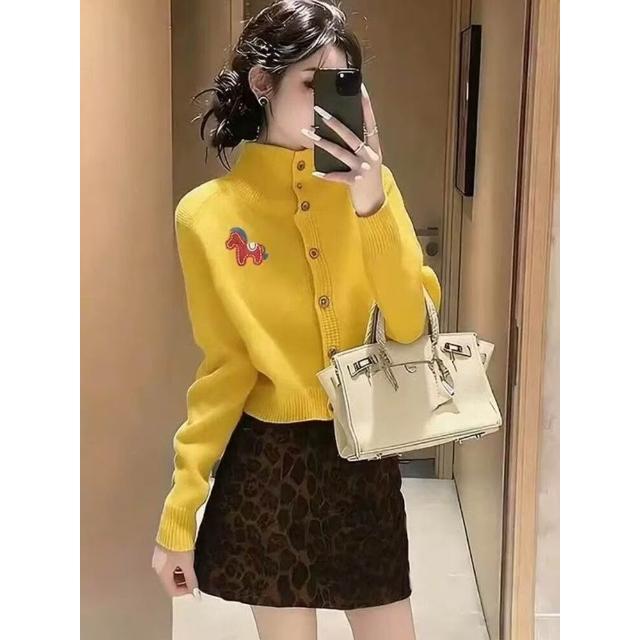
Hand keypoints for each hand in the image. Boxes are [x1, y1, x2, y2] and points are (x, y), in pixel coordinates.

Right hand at [151, 543, 201, 599]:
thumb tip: (194, 590)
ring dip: (181, 573)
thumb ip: (191, 579)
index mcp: (162, 572)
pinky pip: (170, 562)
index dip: (184, 591)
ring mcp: (160, 557)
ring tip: (192, 568)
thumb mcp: (188, 563)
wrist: (176, 523)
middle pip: (170, 581)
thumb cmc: (179, 542)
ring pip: (171, 572)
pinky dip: (179, 565)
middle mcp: (158, 566)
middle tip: (194, 579)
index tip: (194, 588)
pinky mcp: (163, 548)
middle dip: (183, 582)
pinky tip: (187, 559)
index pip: (172, 590)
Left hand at [301, 83, 384, 216]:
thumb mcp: (368, 156)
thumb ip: (360, 142)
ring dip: (323, 142)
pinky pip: (338, 176)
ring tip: (308, 133)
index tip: (359, 87)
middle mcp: (369, 154)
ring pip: (340, 152)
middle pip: (350, 134)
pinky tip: (315, 171)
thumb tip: (342, 124)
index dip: (365, 104)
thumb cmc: (368, 174)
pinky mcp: (355, 181)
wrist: (374, 199)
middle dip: (334, 121)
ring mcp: (362, 168)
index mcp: (374, 145)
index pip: (370, 120)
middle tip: (319, 109)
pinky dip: (327, 175)